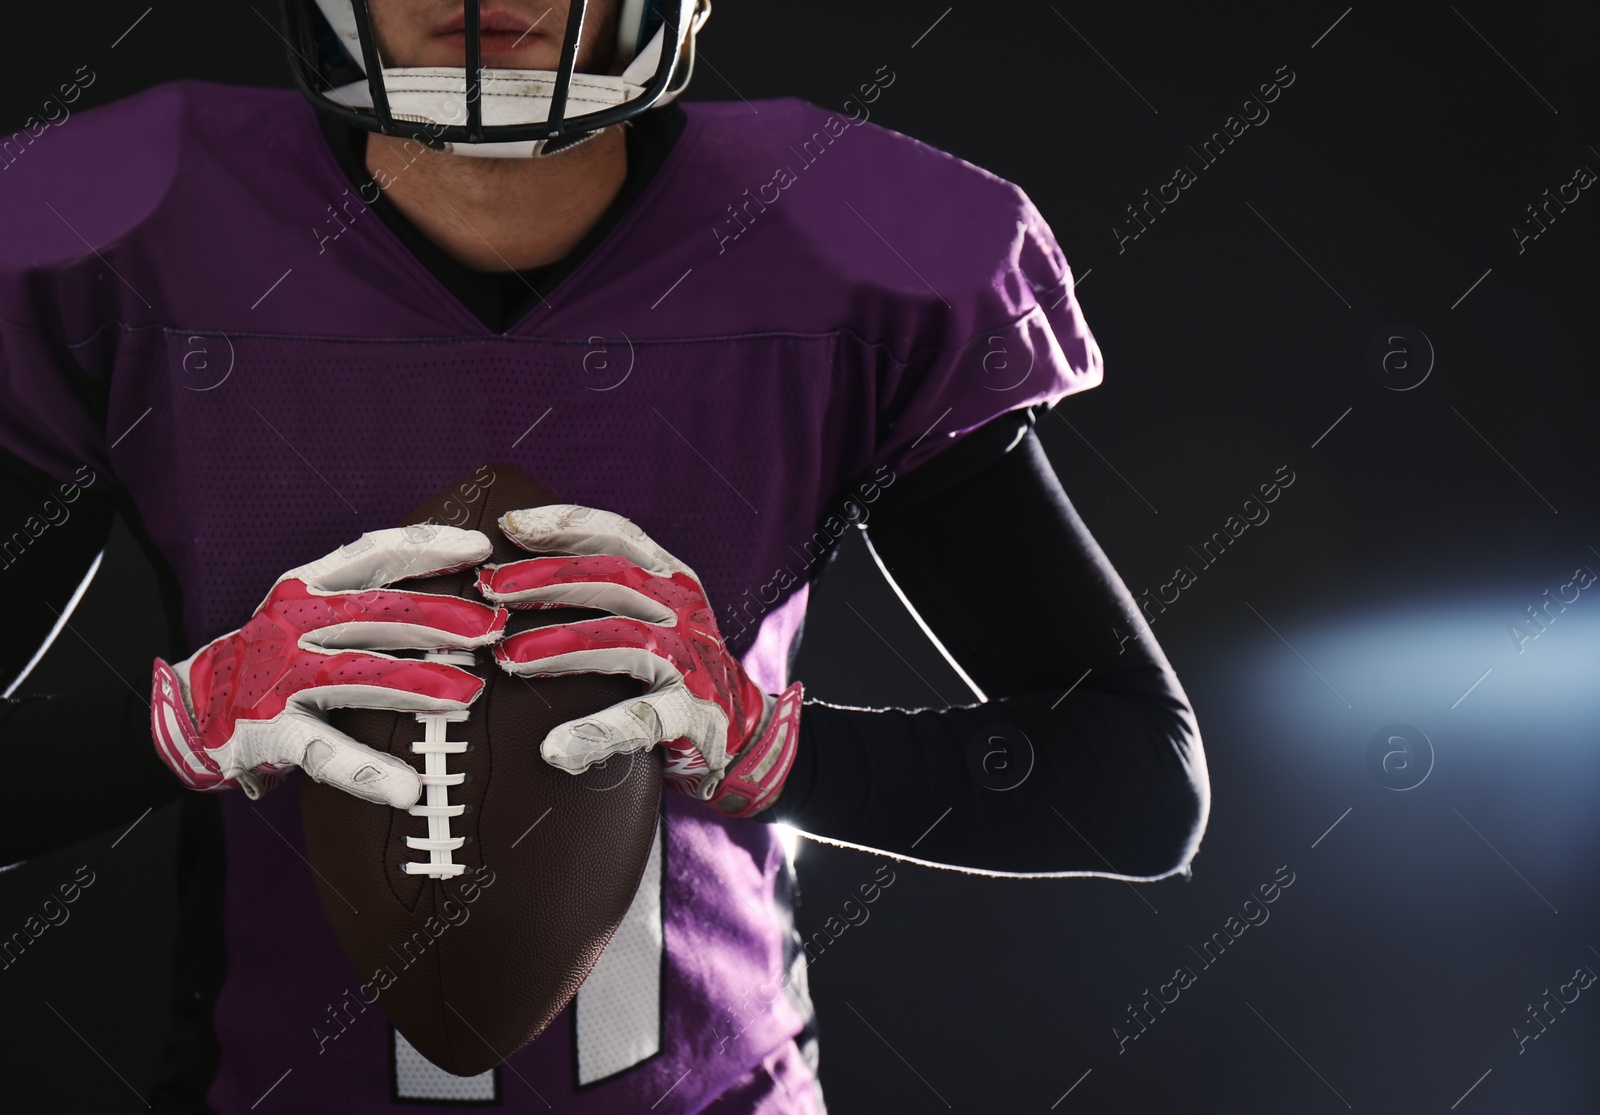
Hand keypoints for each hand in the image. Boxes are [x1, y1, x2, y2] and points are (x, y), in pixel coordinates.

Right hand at [150, 525, 507, 806]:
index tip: (478, 548)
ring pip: (361, 675)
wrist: (188, 709)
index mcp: (306, 587)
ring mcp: (281, 677)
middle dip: (441, 618)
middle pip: (377, 613)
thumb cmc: (272, 659)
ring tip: (469, 695)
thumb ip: (365, 601)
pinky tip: (407, 788)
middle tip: (493, 629)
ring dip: (419, 685)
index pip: (372, 555)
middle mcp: (293, 624)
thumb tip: (452, 596)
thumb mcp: (309, 613)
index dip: (426, 546)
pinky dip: (368, 771)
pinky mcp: (270, 731)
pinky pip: (326, 752)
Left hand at [477, 505, 801, 817]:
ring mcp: (690, 661)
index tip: (510, 525)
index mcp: (671, 578)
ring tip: (510, 656)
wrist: (744, 730)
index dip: (564, 525)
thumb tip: (519, 569)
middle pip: (612, 578)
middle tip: (493, 589)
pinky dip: (597, 733)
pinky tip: (556, 748)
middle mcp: (683, 611)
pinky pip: (641, 720)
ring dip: (562, 645)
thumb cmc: (678, 665)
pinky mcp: (692, 714)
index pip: (617, 535)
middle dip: (547, 579)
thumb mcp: (656, 611)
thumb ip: (610, 587)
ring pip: (623, 640)